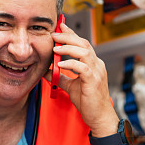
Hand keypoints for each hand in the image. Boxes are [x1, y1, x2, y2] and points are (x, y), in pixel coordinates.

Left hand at [48, 22, 118, 136]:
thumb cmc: (88, 101)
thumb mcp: (70, 85)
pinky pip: (83, 67)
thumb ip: (60, 76)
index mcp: (93, 63)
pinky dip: (71, 63)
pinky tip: (61, 64)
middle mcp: (97, 64)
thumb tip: (46, 69)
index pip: (82, 44)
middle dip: (68, 37)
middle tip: (54, 34)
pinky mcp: (94, 81)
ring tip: (55, 48)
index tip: (60, 27)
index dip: (71, 34)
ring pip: (84, 52)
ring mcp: (97, 72)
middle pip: (83, 43)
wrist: (99, 117)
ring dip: (68, 48)